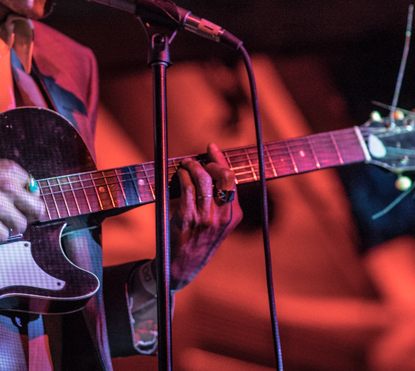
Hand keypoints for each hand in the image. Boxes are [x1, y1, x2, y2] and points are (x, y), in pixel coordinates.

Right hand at [0, 153, 44, 243]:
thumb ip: (6, 176)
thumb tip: (23, 189)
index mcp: (9, 170)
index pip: (34, 188)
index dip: (28, 197)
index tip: (23, 202)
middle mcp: (7, 187)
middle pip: (36, 209)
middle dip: (30, 214)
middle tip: (22, 216)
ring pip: (21, 225)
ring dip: (12, 226)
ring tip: (1, 222)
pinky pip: (3, 237)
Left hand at [169, 143, 241, 288]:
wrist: (183, 267)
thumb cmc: (199, 241)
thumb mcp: (219, 225)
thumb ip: (220, 203)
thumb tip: (212, 170)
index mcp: (234, 216)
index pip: (231, 179)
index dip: (220, 160)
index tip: (211, 148)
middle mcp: (222, 217)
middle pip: (222, 176)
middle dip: (209, 162)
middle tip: (197, 160)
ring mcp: (205, 218)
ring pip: (203, 180)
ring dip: (193, 166)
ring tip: (186, 165)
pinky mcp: (187, 219)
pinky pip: (187, 190)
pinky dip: (183, 177)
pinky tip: (180, 175)